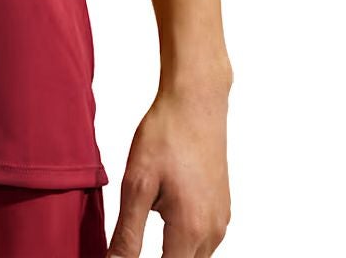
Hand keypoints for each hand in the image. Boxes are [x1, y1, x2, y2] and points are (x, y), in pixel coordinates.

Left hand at [106, 81, 230, 256]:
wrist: (195, 103)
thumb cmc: (165, 136)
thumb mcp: (137, 184)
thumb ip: (128, 233)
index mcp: (190, 230)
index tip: (124, 255)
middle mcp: (212, 232)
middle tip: (130, 240)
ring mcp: (221, 220)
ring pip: (193, 255)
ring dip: (170, 250)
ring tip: (148, 213)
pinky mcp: (221, 208)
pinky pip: (202, 238)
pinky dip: (181, 236)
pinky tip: (164, 207)